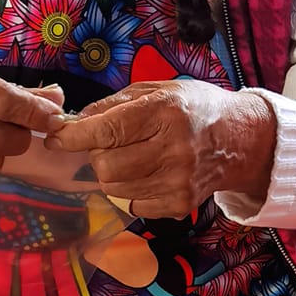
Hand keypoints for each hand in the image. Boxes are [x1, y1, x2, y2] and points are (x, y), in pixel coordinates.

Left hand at [52, 80, 276, 219]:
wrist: (240, 140)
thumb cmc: (193, 109)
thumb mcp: (158, 90)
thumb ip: (113, 104)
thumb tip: (72, 122)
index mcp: (166, 112)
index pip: (108, 130)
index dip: (74, 136)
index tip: (55, 136)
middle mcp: (174, 148)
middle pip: (105, 164)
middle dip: (96, 154)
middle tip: (112, 144)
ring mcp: (178, 181)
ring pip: (114, 188)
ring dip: (112, 173)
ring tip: (133, 157)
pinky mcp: (179, 205)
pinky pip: (131, 204)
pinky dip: (130, 191)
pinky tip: (149, 173)